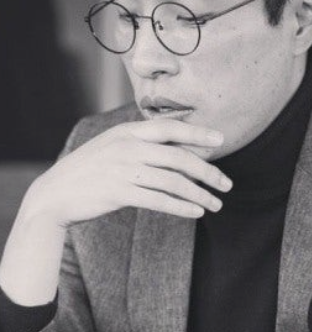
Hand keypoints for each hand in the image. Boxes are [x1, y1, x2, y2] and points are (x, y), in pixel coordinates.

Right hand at [24, 119, 232, 227]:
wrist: (55, 192)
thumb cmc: (90, 167)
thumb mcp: (113, 144)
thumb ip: (141, 141)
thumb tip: (178, 146)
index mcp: (128, 130)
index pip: (170, 127)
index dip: (198, 132)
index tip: (220, 139)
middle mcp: (128, 146)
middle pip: (179, 156)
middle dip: (208, 171)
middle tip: (227, 184)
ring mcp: (124, 169)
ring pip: (172, 181)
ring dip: (199, 194)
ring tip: (216, 204)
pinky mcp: (119, 193)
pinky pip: (158, 201)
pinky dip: (180, 207)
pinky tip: (196, 212)